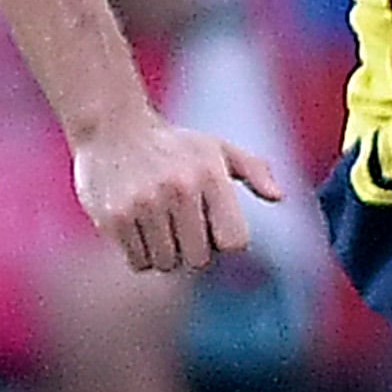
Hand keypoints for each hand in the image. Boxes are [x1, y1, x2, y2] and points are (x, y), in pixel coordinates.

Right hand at [73, 110, 284, 274]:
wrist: (113, 128)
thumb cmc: (175, 145)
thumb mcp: (218, 148)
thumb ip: (255, 170)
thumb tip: (278, 196)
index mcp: (209, 175)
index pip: (234, 241)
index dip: (226, 242)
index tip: (215, 229)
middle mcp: (178, 189)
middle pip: (199, 259)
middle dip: (195, 251)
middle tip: (184, 228)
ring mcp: (143, 204)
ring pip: (166, 263)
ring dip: (167, 255)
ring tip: (161, 227)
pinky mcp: (113, 217)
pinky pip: (138, 262)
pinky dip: (142, 255)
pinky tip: (140, 230)